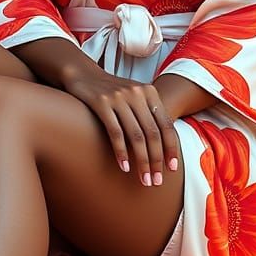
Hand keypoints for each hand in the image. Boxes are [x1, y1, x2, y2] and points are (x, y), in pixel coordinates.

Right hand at [60, 63, 180, 185]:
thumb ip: (148, 113)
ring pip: (136, 136)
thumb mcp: (133, 96)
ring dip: (141, 161)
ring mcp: (119, 97)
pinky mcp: (101, 103)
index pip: (166, 125)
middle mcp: (137, 93)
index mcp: (150, 92)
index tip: (172, 169)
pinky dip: (121, 152)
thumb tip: (164, 146)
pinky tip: (123, 167)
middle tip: (157, 181)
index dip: (171, 148)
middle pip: (152, 133)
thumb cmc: (111, 91)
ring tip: (144, 179)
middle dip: (156, 161)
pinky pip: (115, 133)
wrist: (83, 74)